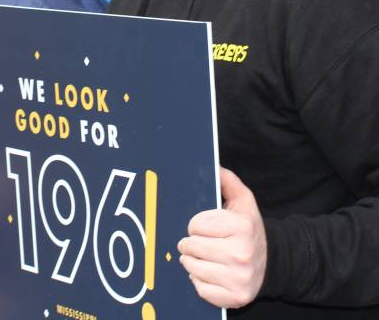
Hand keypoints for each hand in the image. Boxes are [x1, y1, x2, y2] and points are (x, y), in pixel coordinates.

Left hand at [178, 167, 266, 308]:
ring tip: (202, 255)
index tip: (203, 226)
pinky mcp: (235, 298)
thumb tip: (212, 164)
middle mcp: (241, 254)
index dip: (196, 224)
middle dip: (190, 242)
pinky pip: (200, 288)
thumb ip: (226, 181)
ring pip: (192, 267)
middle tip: (199, 241)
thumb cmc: (250, 229)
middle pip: (191, 246)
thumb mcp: (243, 201)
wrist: (273, 262)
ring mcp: (239, 279)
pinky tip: (210, 272)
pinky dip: (199, 280)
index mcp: (241, 227)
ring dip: (191, 261)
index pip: (196, 224)